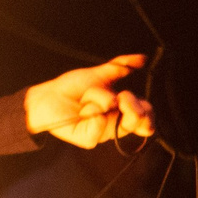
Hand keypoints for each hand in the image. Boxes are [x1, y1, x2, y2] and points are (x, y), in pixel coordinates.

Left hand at [24, 56, 153, 149]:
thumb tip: (142, 58)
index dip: (149, 112)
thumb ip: (120, 67)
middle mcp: (115, 124)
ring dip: (101, 100)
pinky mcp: (90, 139)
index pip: (146, 117)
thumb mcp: (99, 74)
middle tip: (119, 98)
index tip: (141, 103)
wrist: (48, 96)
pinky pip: (99, 124)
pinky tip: (81, 109)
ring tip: (87, 98)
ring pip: (116, 119)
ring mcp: (103, 133)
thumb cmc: (72, 88)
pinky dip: (90, 110)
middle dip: (132, 105)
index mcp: (121, 111)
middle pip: (139, 122)